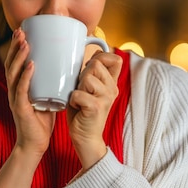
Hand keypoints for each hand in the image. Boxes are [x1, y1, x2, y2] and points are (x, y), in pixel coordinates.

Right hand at [4, 28, 55, 157]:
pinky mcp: (20, 108)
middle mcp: (13, 90)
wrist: (35, 144)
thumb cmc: (42, 121)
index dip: (16, 47)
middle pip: (10, 64)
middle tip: (21, 31)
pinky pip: (22, 89)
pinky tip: (31, 65)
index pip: (14, 62)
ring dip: (19, 57)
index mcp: (18, 86)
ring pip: (13, 74)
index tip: (22, 31)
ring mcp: (15, 99)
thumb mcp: (46, 96)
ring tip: (26, 43)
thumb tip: (66, 66)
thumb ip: (51, 83)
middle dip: (15, 46)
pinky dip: (26, 76)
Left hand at [67, 50, 122, 169]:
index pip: (115, 59)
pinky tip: (77, 107)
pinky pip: (78, 93)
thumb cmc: (83, 111)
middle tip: (82, 91)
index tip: (90, 69)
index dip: (100, 58)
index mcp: (111, 83)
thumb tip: (95, 50)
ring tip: (80, 100)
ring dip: (77, 88)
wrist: (85, 137)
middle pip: (95, 65)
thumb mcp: (90, 88)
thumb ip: (93, 73)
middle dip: (82, 76)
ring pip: (87, 78)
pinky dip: (73, 99)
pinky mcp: (96, 107)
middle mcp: (112, 89)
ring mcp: (106, 98)